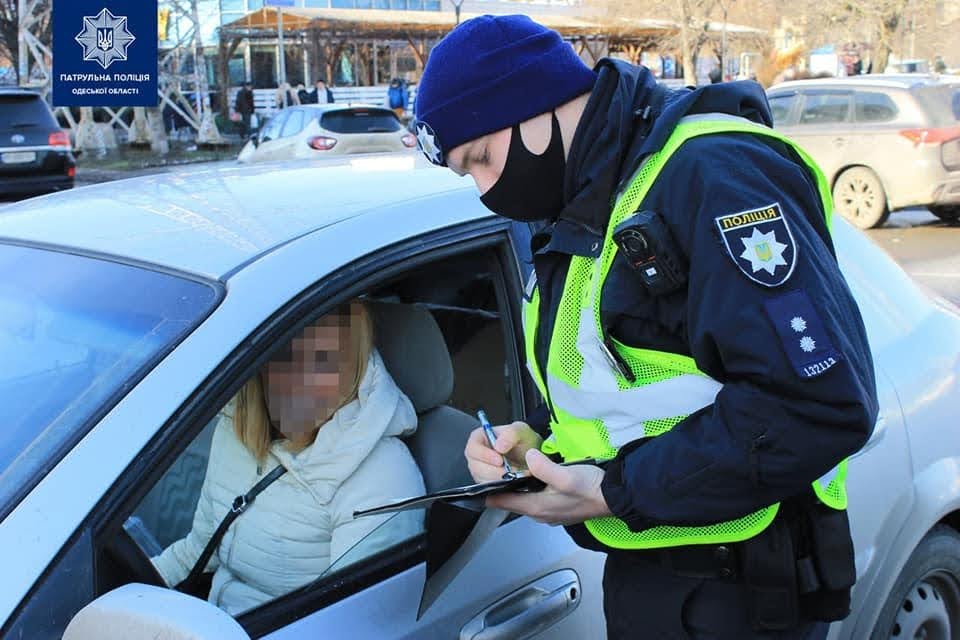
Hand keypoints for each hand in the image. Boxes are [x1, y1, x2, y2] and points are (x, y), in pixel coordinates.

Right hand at [465, 421, 542, 482]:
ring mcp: (481, 471)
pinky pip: (489, 488)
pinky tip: (514, 481)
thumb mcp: (521, 430)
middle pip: (476, 467)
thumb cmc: (524, 440)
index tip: (500, 460)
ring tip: (516, 475)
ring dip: (500, 480)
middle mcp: (477, 456)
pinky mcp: (487, 483)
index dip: (484, 455)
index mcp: (479, 438)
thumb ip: (510, 433)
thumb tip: (499, 447)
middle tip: (511, 472)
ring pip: (482, 479)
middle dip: (494, 471)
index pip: (473, 448)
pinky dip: (502, 486)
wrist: (533, 456)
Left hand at [487, 449, 611, 525]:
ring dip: (516, 487)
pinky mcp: (558, 508)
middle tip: (496, 466)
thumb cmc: (590, 488)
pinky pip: (536, 499)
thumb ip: (543, 468)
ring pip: (523, 499)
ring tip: (511, 469)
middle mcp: (539, 513)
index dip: (488, 489)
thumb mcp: (566, 475)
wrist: (615, 497)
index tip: (483, 474)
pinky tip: (533, 477)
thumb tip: (527, 456)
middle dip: (501, 486)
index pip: (500, 501)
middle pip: (510, 500)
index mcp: (536, 507)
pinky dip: (529, 489)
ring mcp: (549, 513)